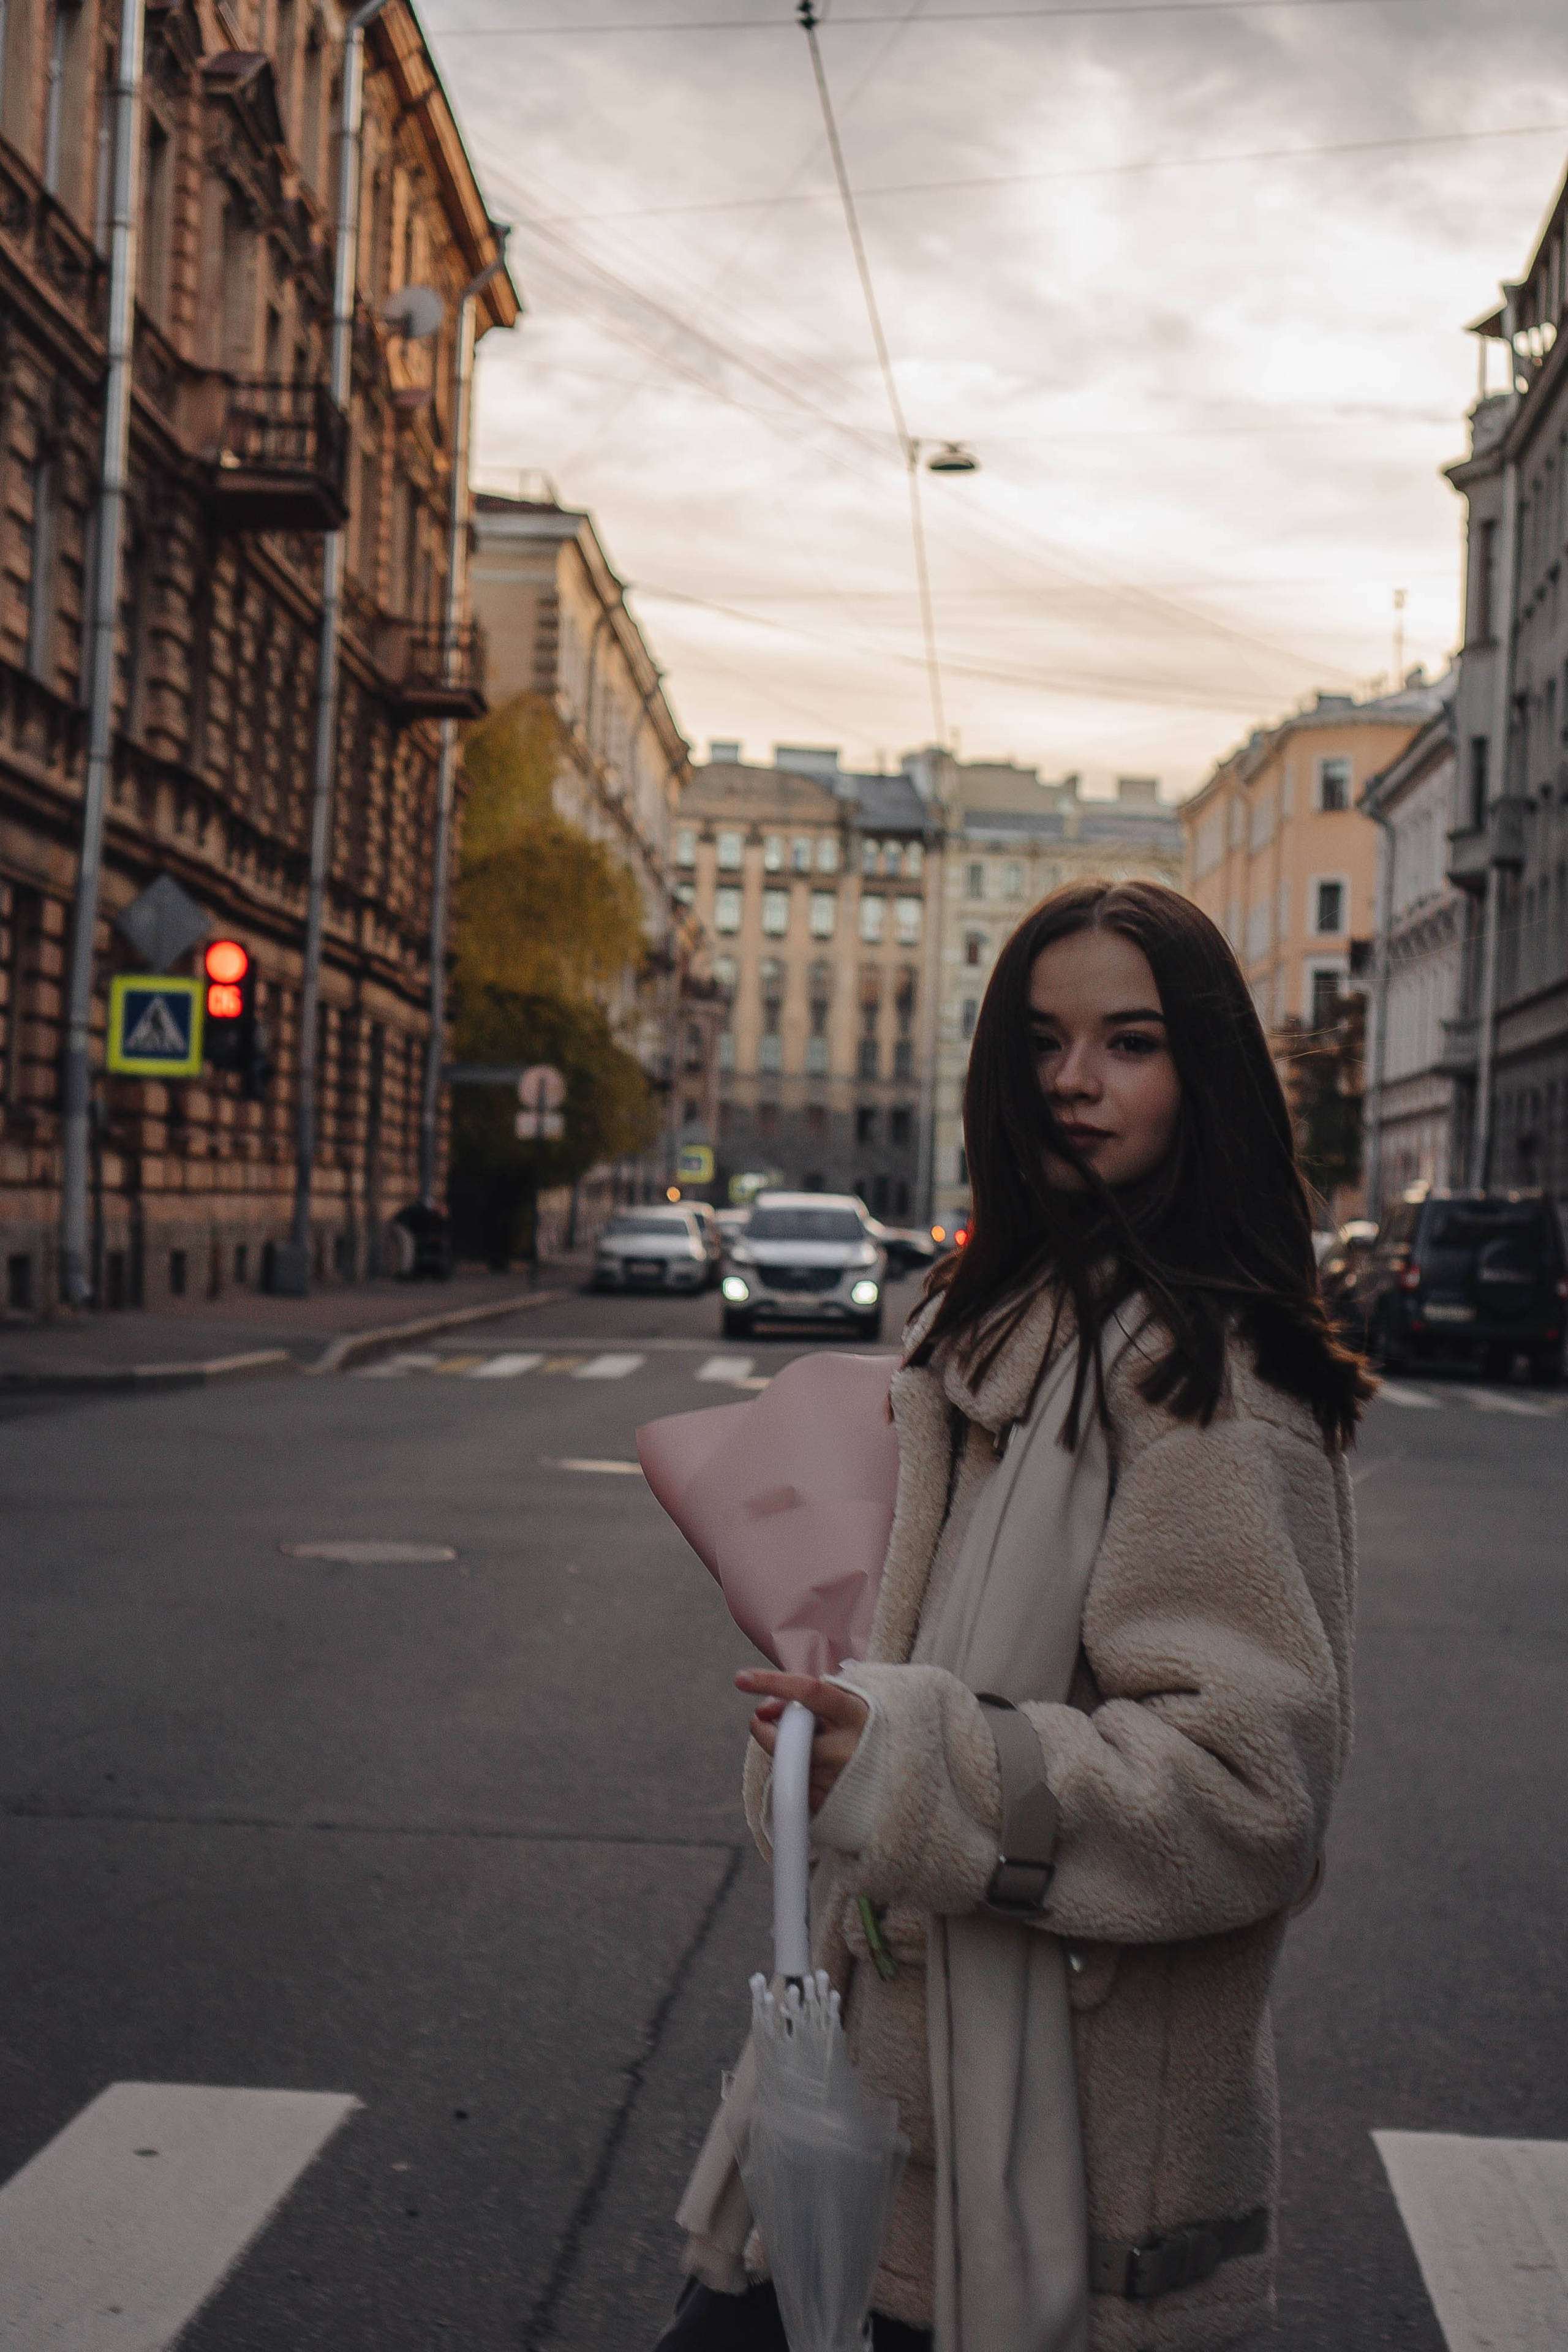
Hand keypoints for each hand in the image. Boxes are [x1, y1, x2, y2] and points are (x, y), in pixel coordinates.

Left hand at [737, 1670, 868, 1814]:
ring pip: (787, 1762)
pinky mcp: (830, 1807)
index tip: (742, 1678)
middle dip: (764, 1729)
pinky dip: (796, 1775)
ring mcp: (839, 1781)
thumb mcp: (851, 1701)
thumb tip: (764, 1710)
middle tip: (761, 1720)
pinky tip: (817, 1771)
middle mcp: (848, 1749)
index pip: (810, 1693)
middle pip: (786, 1737)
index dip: (774, 1682)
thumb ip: (809, 1697)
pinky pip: (794, 1787)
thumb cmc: (872, 1730)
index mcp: (857, 1715)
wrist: (908, 1779)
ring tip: (812, 1748)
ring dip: (787, 1751)